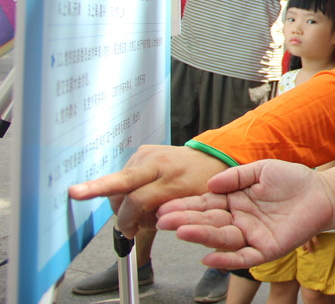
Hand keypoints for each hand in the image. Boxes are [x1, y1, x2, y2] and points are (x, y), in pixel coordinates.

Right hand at [68, 145, 227, 237]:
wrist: (210, 159)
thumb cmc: (201, 187)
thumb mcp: (189, 207)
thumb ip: (161, 217)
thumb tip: (130, 226)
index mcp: (174, 179)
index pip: (139, 200)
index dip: (128, 219)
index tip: (128, 232)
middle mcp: (159, 162)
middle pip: (122, 180)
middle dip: (95, 187)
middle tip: (74, 193)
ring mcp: (148, 155)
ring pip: (118, 185)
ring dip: (121, 202)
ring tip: (140, 209)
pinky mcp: (140, 152)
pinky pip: (122, 178)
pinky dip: (124, 191)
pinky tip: (137, 196)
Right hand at [156, 160, 334, 269]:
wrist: (321, 192)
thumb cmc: (293, 180)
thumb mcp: (261, 170)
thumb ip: (236, 176)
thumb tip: (210, 184)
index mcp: (235, 201)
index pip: (206, 205)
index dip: (186, 206)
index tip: (164, 207)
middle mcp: (239, 220)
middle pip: (209, 222)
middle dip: (186, 221)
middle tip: (163, 221)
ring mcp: (251, 236)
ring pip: (222, 238)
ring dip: (201, 236)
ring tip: (181, 232)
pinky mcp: (266, 249)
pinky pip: (243, 257)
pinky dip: (226, 259)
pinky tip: (208, 257)